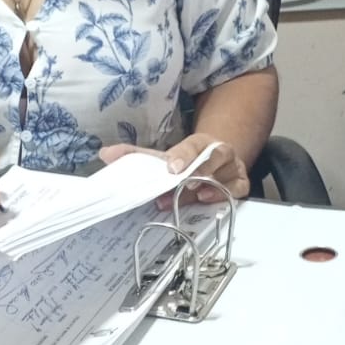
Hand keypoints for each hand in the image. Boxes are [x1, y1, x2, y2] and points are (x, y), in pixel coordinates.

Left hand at [99, 133, 248, 202]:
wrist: (217, 158)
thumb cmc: (188, 160)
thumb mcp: (164, 156)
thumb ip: (135, 156)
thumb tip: (105, 154)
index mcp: (199, 143)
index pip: (192, 145)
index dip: (183, 155)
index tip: (171, 168)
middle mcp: (219, 152)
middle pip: (215, 156)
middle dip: (199, 170)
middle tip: (182, 183)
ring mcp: (232, 168)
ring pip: (228, 174)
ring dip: (212, 185)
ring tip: (196, 195)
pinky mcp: (240, 184)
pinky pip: (238, 190)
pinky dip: (226, 194)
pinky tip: (210, 201)